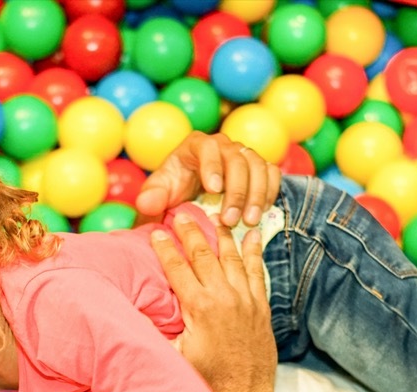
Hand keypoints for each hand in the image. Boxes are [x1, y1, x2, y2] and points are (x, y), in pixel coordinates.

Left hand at [135, 132, 281, 227]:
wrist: (192, 196)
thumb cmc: (174, 191)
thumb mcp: (159, 195)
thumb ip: (151, 197)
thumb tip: (145, 202)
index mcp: (196, 145)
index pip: (208, 148)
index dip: (212, 166)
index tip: (213, 190)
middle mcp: (223, 145)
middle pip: (237, 159)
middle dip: (236, 191)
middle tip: (230, 220)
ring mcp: (243, 154)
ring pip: (258, 166)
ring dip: (256, 194)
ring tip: (249, 221)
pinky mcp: (258, 167)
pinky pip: (271, 173)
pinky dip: (270, 191)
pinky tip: (262, 212)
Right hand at [151, 217, 277, 391]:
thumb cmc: (205, 382)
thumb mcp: (173, 357)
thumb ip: (156, 332)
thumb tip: (132, 316)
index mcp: (198, 308)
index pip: (177, 269)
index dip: (165, 248)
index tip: (156, 231)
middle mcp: (224, 298)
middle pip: (204, 255)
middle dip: (191, 231)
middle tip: (182, 212)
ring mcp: (245, 301)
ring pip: (232, 258)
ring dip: (222, 234)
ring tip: (214, 214)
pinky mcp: (260, 309)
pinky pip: (258, 272)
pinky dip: (255, 252)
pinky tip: (253, 235)